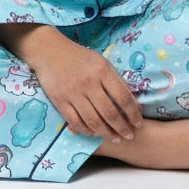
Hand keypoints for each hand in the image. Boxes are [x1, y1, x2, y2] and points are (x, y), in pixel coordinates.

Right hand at [0, 22, 141, 141]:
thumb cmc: (80, 57)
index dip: (133, 114)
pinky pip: (76, 122)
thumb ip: (116, 82)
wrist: (49, 50)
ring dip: (107, 133)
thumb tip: (134, 104)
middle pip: (110, 113)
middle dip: (123, 128)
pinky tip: (95, 133)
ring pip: (94, 121)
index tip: (138, 124)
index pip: (123, 97)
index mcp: (102, 70)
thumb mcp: (101, 62)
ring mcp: (73, 93)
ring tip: (116, 138)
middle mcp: (88, 82)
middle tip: (129, 136)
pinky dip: (87, 131)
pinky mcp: (59, 101)